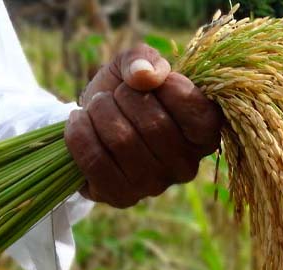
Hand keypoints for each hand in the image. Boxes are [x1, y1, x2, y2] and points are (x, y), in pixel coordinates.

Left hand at [65, 44, 222, 207]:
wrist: (91, 121)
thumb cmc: (124, 92)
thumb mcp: (137, 65)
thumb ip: (145, 59)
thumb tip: (144, 76)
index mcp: (204, 134)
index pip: (196, 110)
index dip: (168, 87)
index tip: (148, 81)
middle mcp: (187, 166)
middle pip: (155, 125)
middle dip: (124, 98)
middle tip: (115, 94)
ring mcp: (155, 186)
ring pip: (122, 141)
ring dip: (99, 112)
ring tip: (96, 106)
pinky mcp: (122, 197)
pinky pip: (96, 162)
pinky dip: (79, 134)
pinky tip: (79, 122)